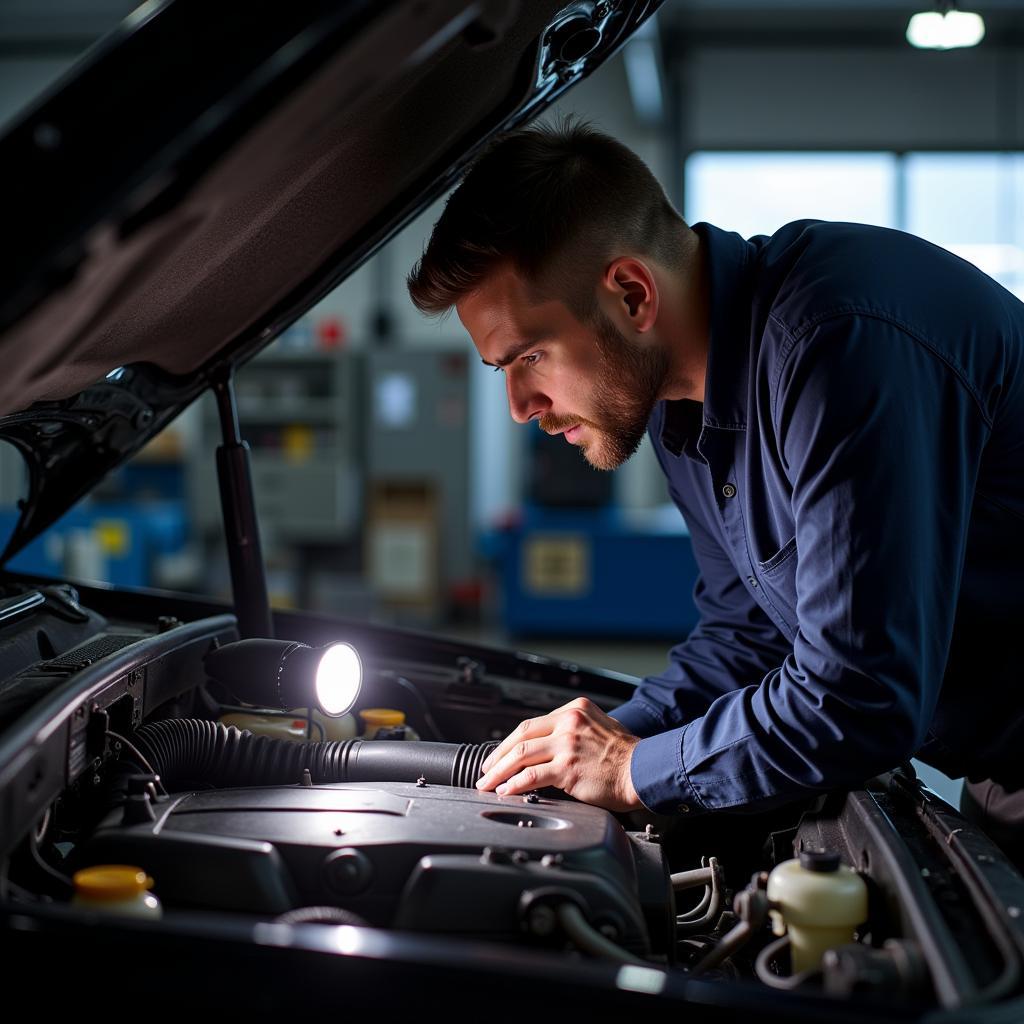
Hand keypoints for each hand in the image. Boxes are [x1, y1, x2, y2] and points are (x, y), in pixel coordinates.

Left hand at [476, 697, 641, 811]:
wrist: (645, 770)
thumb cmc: (626, 755)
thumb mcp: (598, 727)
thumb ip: (573, 732)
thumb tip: (546, 750)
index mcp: (575, 710)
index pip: (532, 723)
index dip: (511, 741)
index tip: (500, 754)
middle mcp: (569, 723)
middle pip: (521, 736)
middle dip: (498, 755)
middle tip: (486, 769)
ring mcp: (567, 744)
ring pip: (521, 755)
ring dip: (500, 771)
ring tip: (488, 783)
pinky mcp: (568, 767)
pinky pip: (531, 776)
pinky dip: (514, 783)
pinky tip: (506, 790)